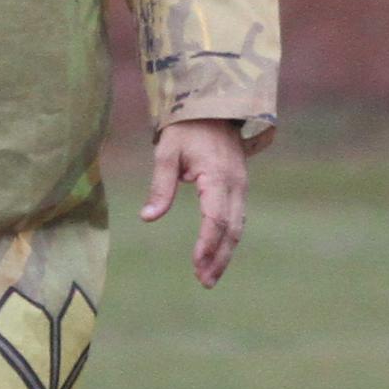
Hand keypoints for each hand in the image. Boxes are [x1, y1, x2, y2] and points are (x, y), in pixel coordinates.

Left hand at [140, 119, 248, 288]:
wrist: (212, 106)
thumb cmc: (186, 128)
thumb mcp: (167, 152)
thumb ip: (160, 186)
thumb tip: (148, 217)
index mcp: (217, 176)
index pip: (215, 218)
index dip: (207, 243)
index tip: (196, 264)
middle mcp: (235, 184)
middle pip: (231, 228)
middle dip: (218, 257)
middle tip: (204, 282)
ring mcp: (240, 185)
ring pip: (237, 226)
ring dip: (225, 253)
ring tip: (209, 277)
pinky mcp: (238, 186)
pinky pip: (237, 217)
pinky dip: (228, 239)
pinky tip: (217, 253)